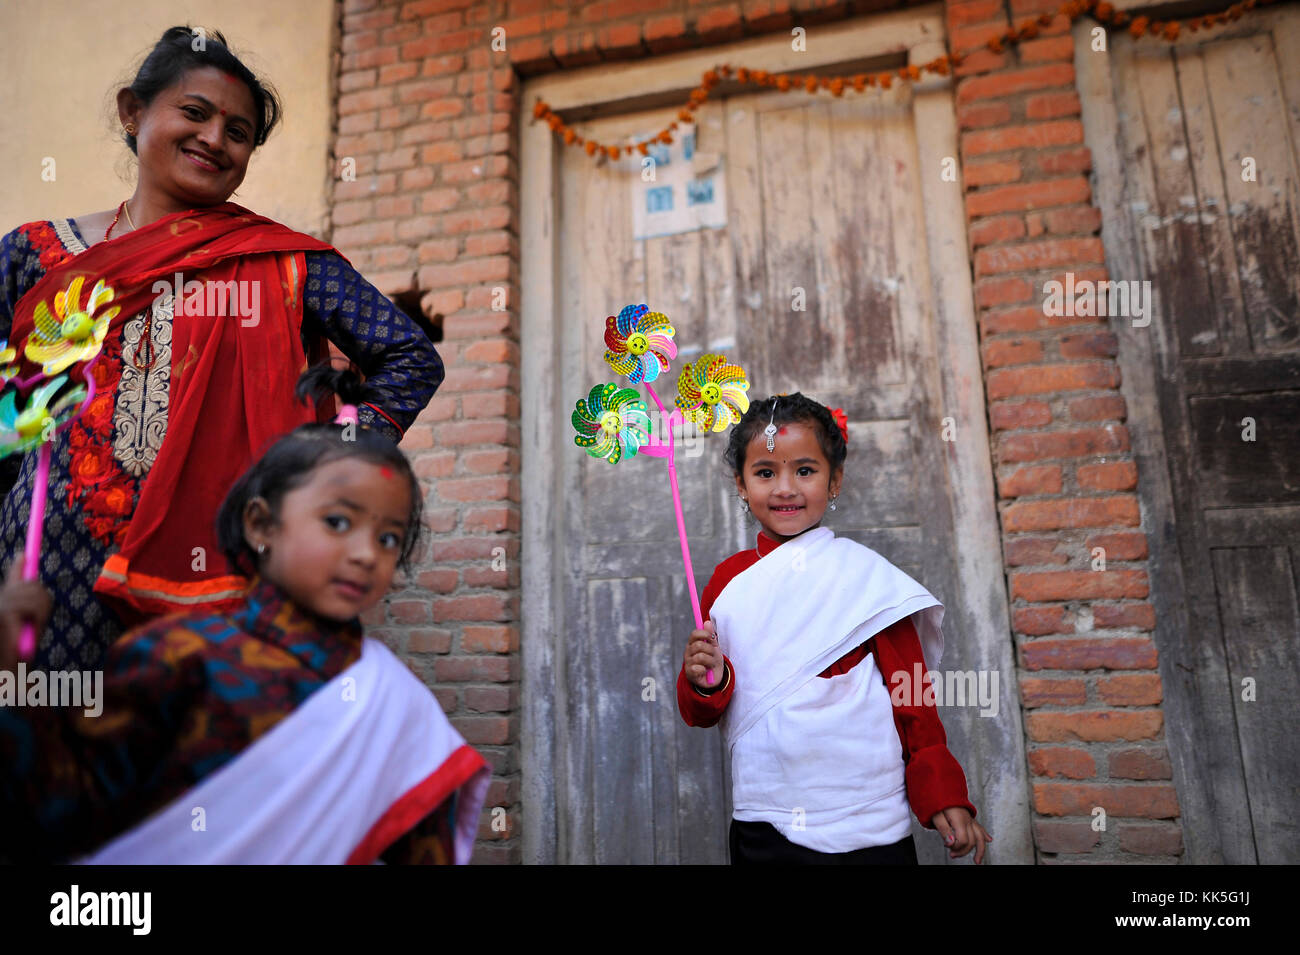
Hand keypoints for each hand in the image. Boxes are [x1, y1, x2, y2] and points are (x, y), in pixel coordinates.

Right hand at [0, 551, 51, 671]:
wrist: (7, 672)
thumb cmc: (18, 651)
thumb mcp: (27, 624)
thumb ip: (30, 604)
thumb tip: (34, 584)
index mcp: (4, 601)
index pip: (13, 577)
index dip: (19, 566)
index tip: (25, 554)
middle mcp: (0, 600)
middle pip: (31, 584)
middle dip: (42, 599)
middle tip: (40, 618)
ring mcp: (0, 606)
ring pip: (34, 594)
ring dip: (41, 611)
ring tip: (33, 626)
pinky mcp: (4, 614)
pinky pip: (31, 607)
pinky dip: (37, 618)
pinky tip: (31, 628)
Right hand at [683, 620, 723, 691]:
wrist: (713, 678)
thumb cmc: (712, 660)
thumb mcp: (714, 647)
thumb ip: (710, 636)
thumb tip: (707, 622)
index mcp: (692, 643)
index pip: (694, 634)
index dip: (705, 634)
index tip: (713, 638)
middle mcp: (688, 652)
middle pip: (699, 645)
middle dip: (711, 650)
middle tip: (714, 655)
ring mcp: (687, 662)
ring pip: (701, 656)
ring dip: (710, 661)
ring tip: (711, 664)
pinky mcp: (689, 673)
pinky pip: (698, 668)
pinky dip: (705, 670)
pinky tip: (705, 671)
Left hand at [932, 806, 991, 863]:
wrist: (942, 789)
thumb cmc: (938, 802)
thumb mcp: (935, 816)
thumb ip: (943, 830)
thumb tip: (950, 843)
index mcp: (960, 820)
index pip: (963, 840)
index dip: (955, 846)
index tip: (946, 845)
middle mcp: (968, 820)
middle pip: (972, 841)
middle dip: (963, 851)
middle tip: (952, 854)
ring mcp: (971, 819)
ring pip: (980, 836)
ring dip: (980, 850)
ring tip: (977, 861)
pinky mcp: (970, 818)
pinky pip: (980, 827)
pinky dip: (985, 835)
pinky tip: (989, 840)